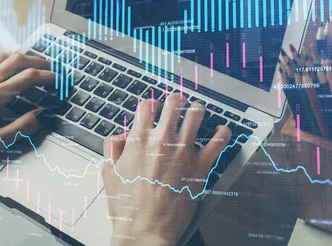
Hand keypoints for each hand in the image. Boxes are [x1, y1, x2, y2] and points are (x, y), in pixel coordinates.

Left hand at [0, 52, 55, 168]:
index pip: (27, 78)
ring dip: (21, 57)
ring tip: (33, 64)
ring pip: (1, 57)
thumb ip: (18, 130)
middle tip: (52, 67)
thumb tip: (39, 115)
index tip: (59, 79)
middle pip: (17, 60)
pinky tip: (4, 69)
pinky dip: (1, 61)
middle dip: (38, 60)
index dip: (47, 76)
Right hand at [102, 93, 231, 245]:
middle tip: (179, 103)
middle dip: (177, 100)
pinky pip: (219, 141)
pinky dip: (223, 132)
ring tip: (198, 111)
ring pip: (196, 114)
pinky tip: (222, 130)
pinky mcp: (201, 166)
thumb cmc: (128, 207)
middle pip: (174, 102)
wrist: (146, 230)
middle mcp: (162, 140)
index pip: (146, 105)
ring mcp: (183, 151)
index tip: (154, 107)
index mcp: (139, 140)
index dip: (151, 103)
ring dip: (197, 110)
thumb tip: (118, 137)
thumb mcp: (109, 174)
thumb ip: (112, 149)